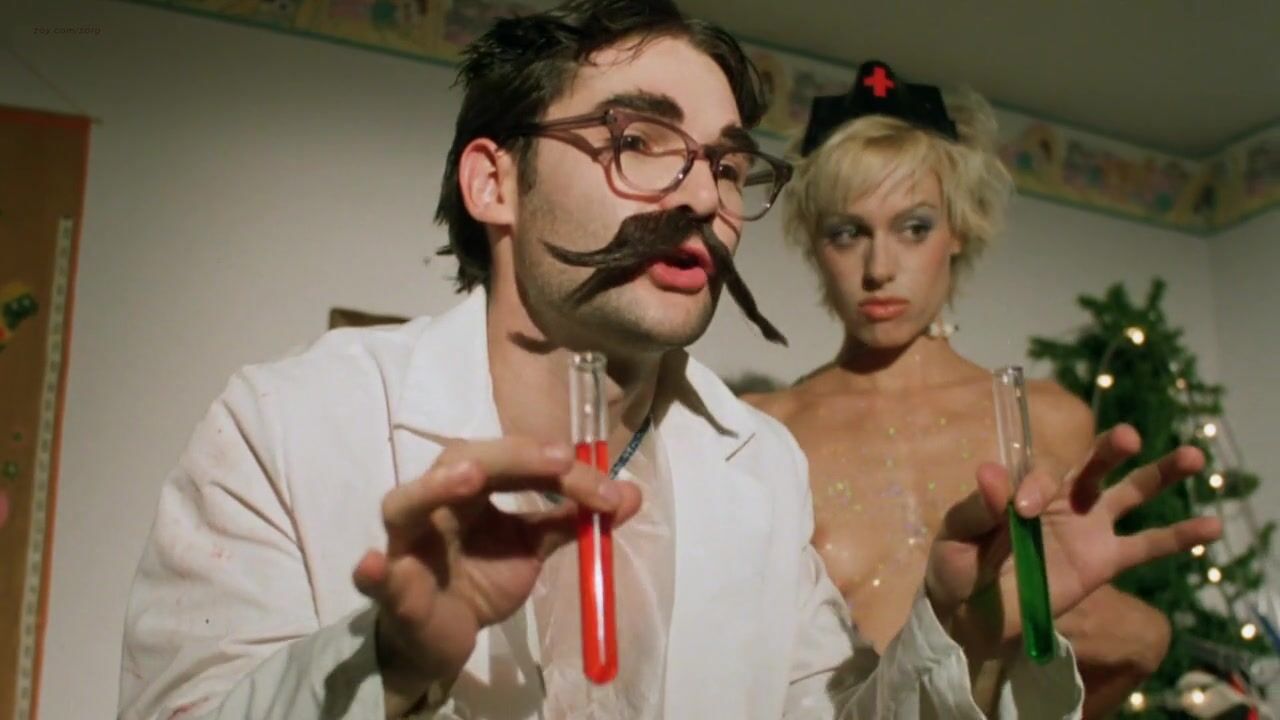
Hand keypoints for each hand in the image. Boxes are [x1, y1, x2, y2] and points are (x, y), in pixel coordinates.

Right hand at [351, 437, 642, 709]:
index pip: (513, 459)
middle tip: (558, 460)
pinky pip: (376, 578)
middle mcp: (434, 502)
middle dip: (513, 457)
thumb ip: (573, 519)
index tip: (607, 490)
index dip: (557, 467)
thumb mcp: (531, 546)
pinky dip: (373, 572)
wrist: (444, 635)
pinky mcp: (390, 588)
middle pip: (463, 461)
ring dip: (434, 488)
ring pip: (405, 504)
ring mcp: (406, 543)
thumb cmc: (479, 578)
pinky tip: (375, 565)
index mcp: (469, 487)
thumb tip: (631, 494)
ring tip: (468, 477)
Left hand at [926, 425, 1220, 653]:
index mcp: (1020, 488)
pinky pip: (1146, 546)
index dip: (1035, 488)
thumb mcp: (956, 540)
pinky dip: (1179, 536)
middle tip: (1127, 437)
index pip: (1039, 476)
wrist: (970, 617)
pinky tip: (1211, 525)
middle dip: (1109, 449)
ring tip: (1191, 457)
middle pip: (1091, 465)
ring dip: (1159, 475)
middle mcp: (1059, 500)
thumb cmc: (956, 570)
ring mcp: (1086, 528)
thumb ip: (976, 510)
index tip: (1022, 512)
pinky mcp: (1104, 561)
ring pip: (1128, 494)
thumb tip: (990, 472)